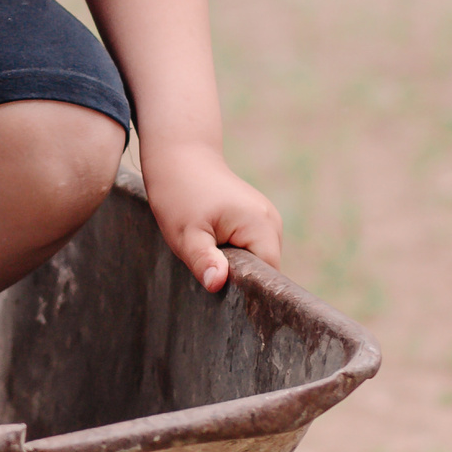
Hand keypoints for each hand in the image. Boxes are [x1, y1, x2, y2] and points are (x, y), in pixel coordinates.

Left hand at [141, 141, 283, 292]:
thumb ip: (204, 260)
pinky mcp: (255, 218)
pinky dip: (232, 253)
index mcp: (262, 226)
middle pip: (263, 269)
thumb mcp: (186, 233)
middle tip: (207, 271)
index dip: (247, 291)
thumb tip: (217, 283)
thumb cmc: (180, 193)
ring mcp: (265, 218)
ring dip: (233, 265)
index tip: (222, 295)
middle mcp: (271, 222)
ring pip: (256, 259)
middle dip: (237, 278)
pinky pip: (250, 248)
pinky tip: (211, 244)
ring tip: (207, 253)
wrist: (179, 157)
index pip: (267, 276)